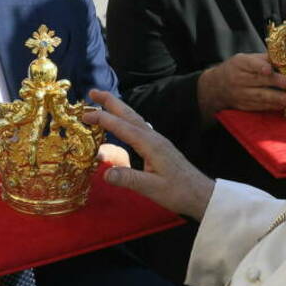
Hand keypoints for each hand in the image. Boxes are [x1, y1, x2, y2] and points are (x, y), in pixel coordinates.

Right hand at [84, 90, 214, 220]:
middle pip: (129, 115)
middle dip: (110, 102)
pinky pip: (138, 127)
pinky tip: (123, 123)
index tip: (84, 114)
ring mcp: (157, 141)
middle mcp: (153, 138)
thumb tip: (105, 173)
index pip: (122, 127)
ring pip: (134, 119)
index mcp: (150, 144)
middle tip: (92, 91)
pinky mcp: (158, 147)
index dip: (103, 119)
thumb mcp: (152, 188)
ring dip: (117, 109)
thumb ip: (129, 179)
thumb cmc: (178, 192)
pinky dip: (125, 120)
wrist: (201, 193)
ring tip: (102, 102)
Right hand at [197, 52, 285, 118]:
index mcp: (239, 63)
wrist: (217, 86)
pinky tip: (280, 105)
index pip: (250, 64)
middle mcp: (237, 79)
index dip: (260, 66)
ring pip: (258, 96)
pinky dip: (270, 106)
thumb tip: (283, 60)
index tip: (269, 69)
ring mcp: (239, 94)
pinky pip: (257, 106)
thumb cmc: (236, 69)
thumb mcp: (245, 59)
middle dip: (272, 82)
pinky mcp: (242, 105)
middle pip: (257, 80)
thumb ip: (263, 59)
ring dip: (274, 98)